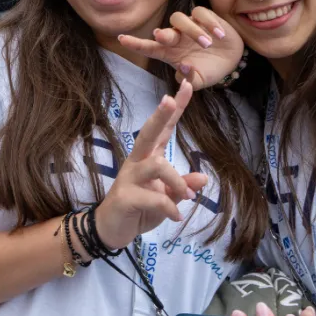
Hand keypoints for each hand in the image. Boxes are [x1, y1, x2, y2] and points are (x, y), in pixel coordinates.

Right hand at [94, 81, 206, 249]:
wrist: (111, 229)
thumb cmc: (139, 208)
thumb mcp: (167, 197)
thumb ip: (182, 185)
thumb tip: (203, 177)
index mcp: (147, 158)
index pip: (163, 129)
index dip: (174, 109)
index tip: (186, 86)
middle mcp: (137, 162)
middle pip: (148, 133)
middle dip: (160, 116)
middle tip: (170, 99)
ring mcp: (129, 178)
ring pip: (157, 166)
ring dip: (177, 182)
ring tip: (187, 197)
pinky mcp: (125, 197)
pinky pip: (154, 197)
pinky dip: (170, 207)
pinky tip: (175, 216)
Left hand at [117, 7, 243, 89]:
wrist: (232, 60)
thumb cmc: (210, 70)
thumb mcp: (200, 81)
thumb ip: (190, 80)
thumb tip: (183, 69)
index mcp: (169, 53)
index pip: (149, 47)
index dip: (135, 43)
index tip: (121, 39)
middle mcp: (176, 37)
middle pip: (164, 31)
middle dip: (162, 34)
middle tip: (163, 37)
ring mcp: (189, 26)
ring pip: (180, 19)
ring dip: (192, 31)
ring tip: (207, 44)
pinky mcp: (205, 17)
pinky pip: (200, 13)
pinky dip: (209, 23)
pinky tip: (219, 35)